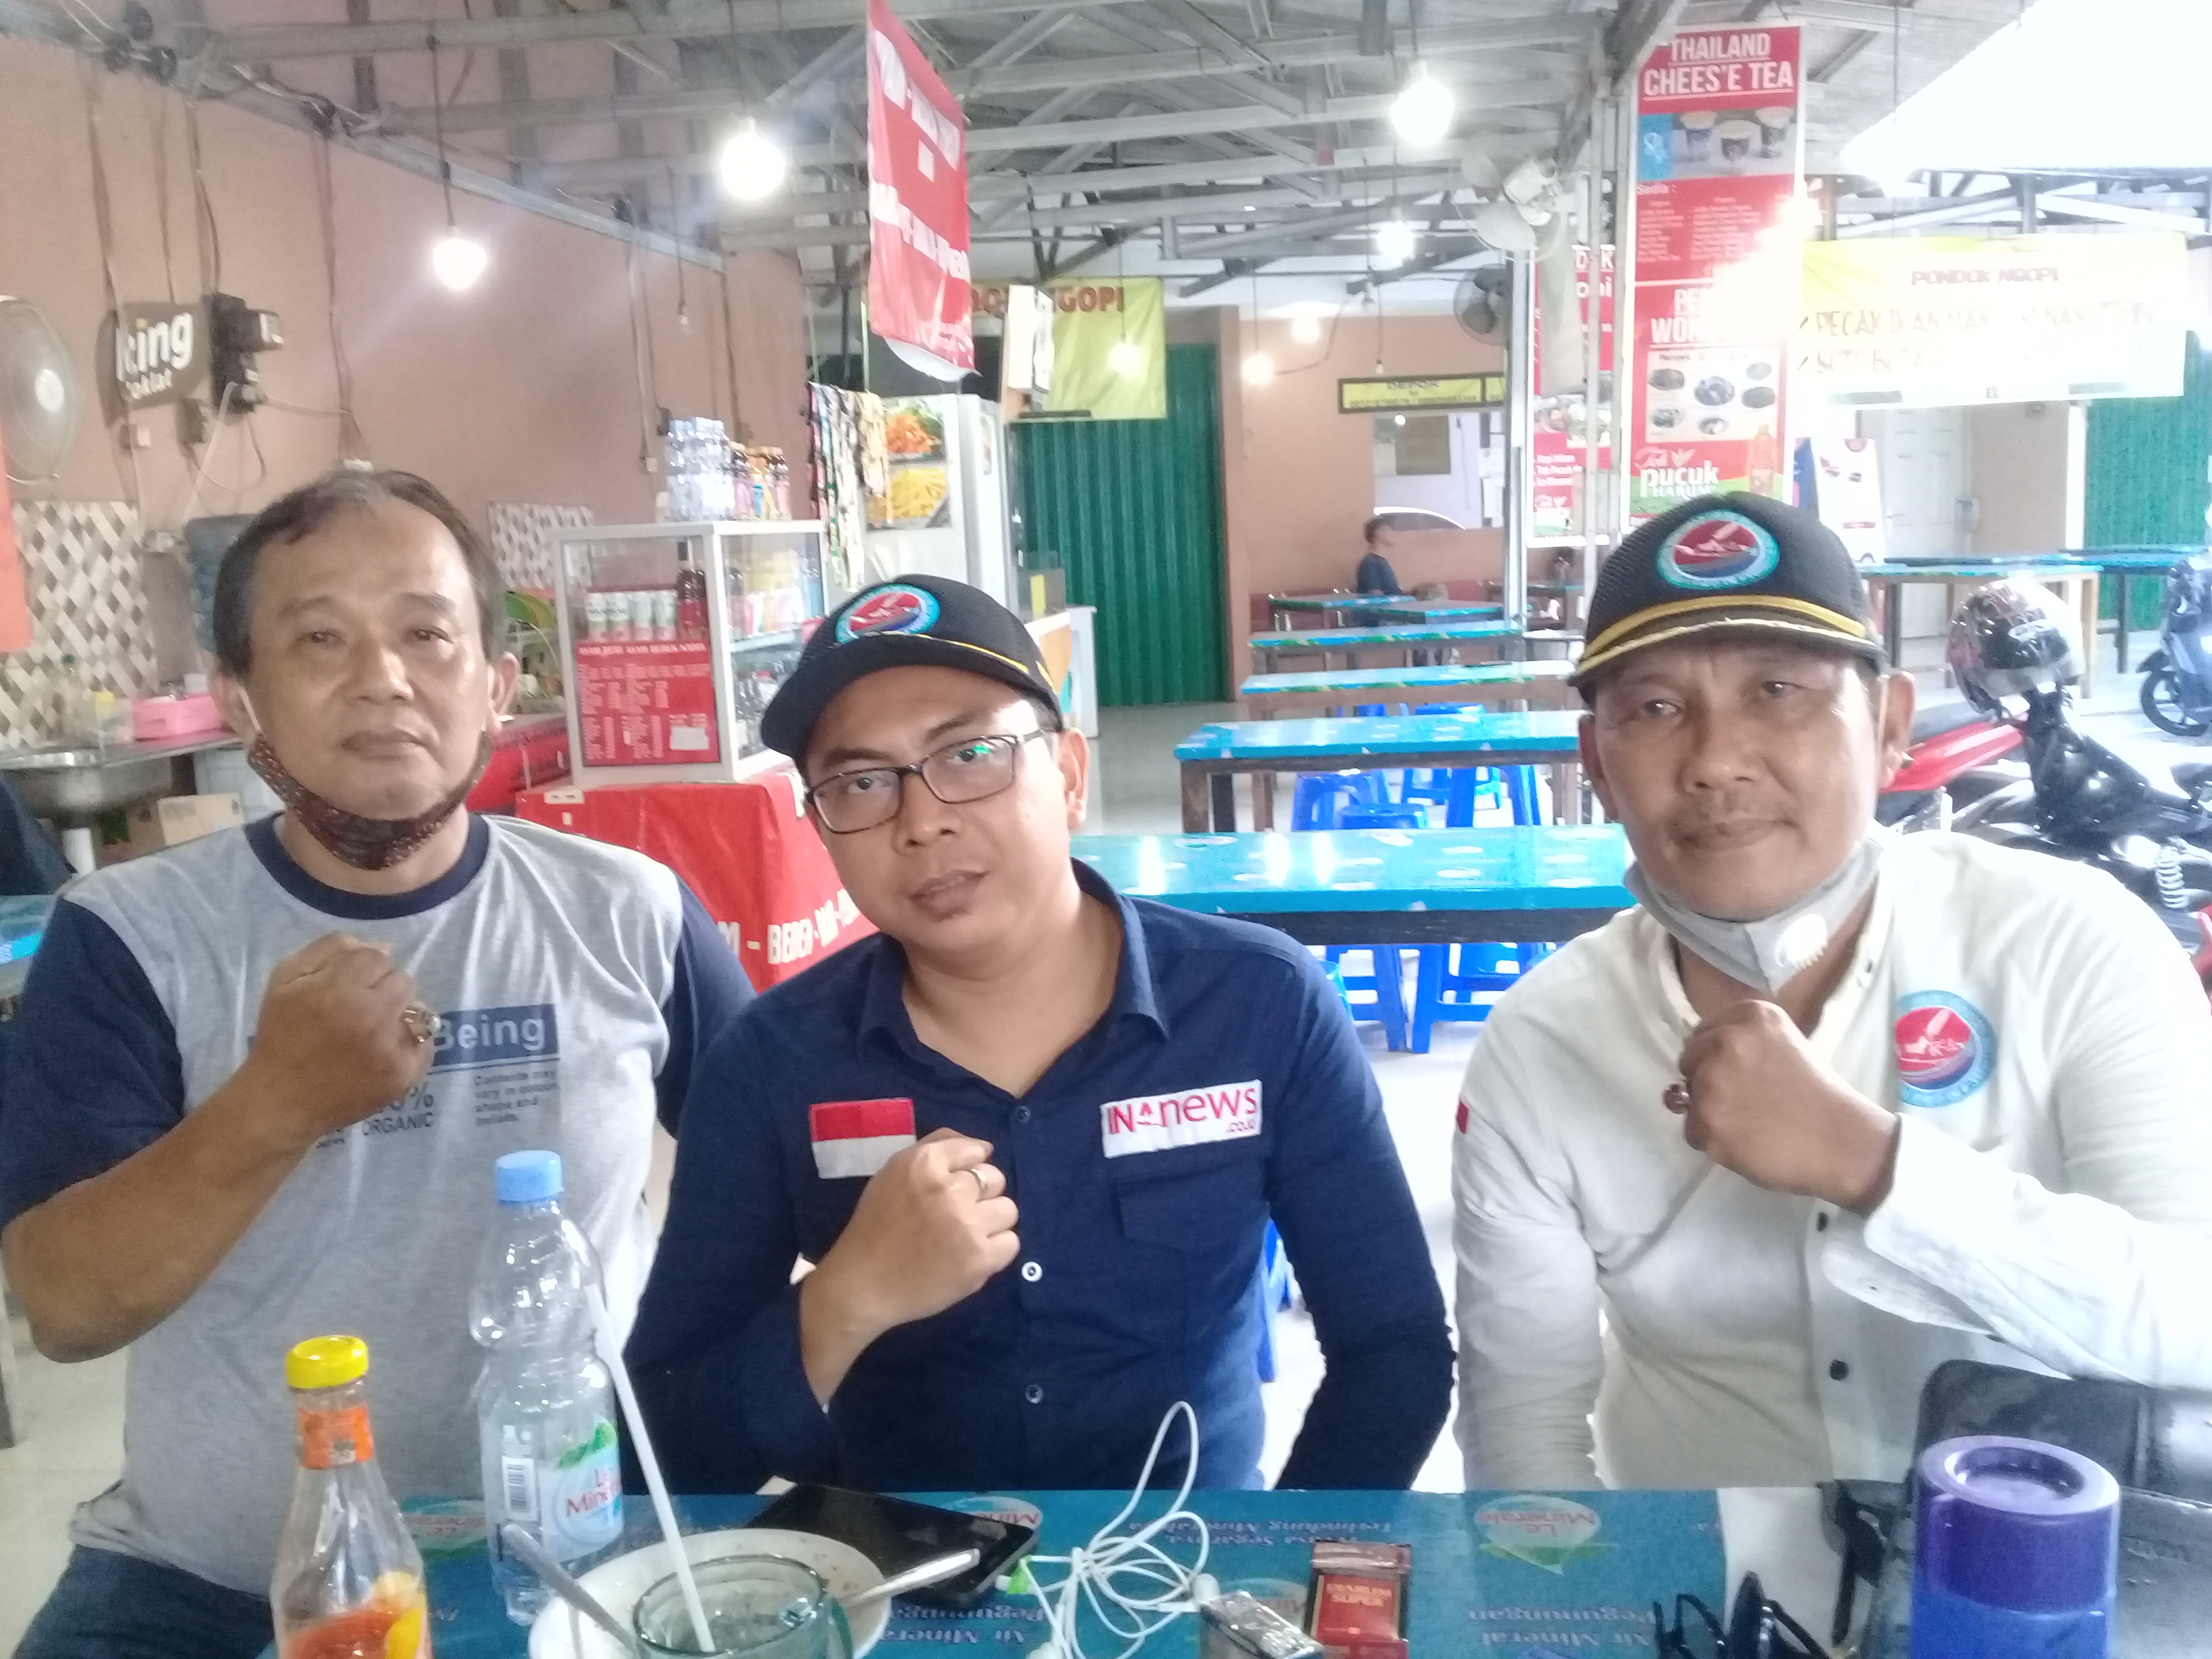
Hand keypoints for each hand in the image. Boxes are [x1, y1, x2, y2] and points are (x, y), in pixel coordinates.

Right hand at [240, 934, 434, 1146]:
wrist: (281, 1100)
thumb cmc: (281, 1036)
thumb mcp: (286, 979)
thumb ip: (331, 949)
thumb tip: (383, 944)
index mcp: (337, 989)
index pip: (377, 956)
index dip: (363, 968)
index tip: (347, 986)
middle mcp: (370, 1016)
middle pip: (402, 979)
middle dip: (383, 988)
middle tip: (361, 1009)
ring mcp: (391, 1048)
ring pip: (419, 1008)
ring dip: (400, 1012)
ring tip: (374, 1030)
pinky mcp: (403, 1075)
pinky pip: (427, 1041)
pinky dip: (412, 1041)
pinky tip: (385, 1050)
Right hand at [800, 1129, 1018, 1397]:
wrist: (862, 1285)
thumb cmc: (875, 1226)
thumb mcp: (894, 1172)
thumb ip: (937, 1148)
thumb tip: (984, 1147)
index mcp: (924, 1162)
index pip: (975, 1150)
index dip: (967, 1169)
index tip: (954, 1187)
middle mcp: (950, 1189)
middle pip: (995, 1179)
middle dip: (980, 1194)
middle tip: (956, 1215)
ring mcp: (968, 1225)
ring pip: (1008, 1209)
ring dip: (990, 1221)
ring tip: (965, 1236)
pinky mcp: (980, 1259)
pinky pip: (1011, 1243)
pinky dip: (995, 1250)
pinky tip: (971, 1255)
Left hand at [1670, 1000, 1899, 1213]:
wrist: (1841, 1140)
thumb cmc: (1817, 1094)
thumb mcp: (1783, 1044)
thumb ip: (1742, 1042)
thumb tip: (1700, 1061)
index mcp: (1749, 1015)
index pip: (1702, 1033)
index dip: (1716, 1058)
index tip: (1743, 1075)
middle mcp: (1725, 1040)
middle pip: (1688, 1061)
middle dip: (1707, 1081)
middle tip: (1746, 1101)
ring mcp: (1712, 1080)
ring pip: (1687, 1098)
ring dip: (1709, 1113)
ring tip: (1749, 1123)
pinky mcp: (1707, 1119)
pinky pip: (1692, 1131)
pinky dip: (1711, 1141)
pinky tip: (1744, 1142)